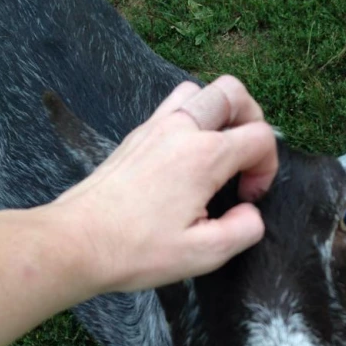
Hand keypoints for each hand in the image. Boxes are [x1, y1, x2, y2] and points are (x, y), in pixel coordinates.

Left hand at [48, 76, 277, 292]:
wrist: (78, 242)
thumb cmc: (138, 250)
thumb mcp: (204, 254)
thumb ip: (244, 230)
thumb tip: (250, 212)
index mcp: (203, 155)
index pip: (259, 136)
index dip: (267, 168)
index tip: (249, 198)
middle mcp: (180, 129)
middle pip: (232, 92)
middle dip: (252, 119)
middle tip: (247, 157)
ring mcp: (153, 127)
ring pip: (198, 91)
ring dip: (219, 114)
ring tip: (218, 152)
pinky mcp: (135, 137)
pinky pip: (172, 108)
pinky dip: (191, 122)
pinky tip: (186, 161)